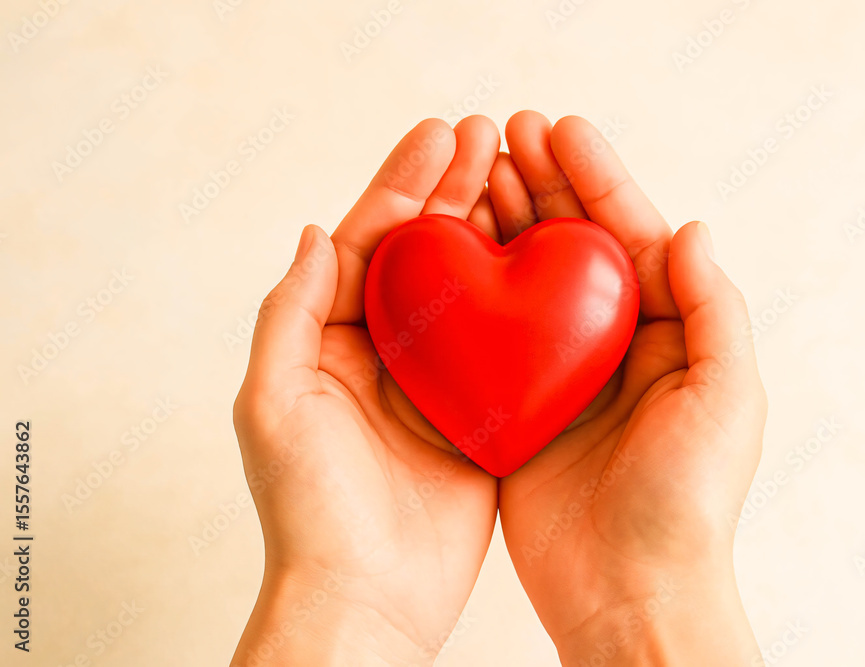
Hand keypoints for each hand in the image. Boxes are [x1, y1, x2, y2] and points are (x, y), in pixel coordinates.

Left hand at [231, 116, 502, 665]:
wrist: (366, 598)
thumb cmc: (309, 508)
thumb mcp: (273, 402)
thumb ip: (290, 314)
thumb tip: (313, 231)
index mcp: (330, 339)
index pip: (368, 242)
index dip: (402, 185)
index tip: (441, 137)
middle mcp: (382, 350)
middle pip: (422, 252)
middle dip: (451, 189)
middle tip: (488, 135)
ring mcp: (434, 379)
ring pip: (468, 286)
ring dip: (491, 229)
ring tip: (521, 176)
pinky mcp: (479, 412)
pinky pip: (503, 342)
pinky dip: (523, 297)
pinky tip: (549, 259)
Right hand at [491, 112, 766, 665]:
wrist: (629, 595)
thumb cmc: (688, 505)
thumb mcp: (727, 401)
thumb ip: (713, 311)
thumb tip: (690, 228)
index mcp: (668, 335)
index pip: (630, 237)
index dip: (598, 180)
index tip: (559, 130)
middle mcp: (614, 346)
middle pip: (573, 247)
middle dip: (544, 186)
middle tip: (504, 133)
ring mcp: (561, 376)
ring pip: (526, 282)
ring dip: (503, 225)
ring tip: (472, 174)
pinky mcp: (516, 409)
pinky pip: (490, 337)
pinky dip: (469, 292)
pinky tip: (443, 255)